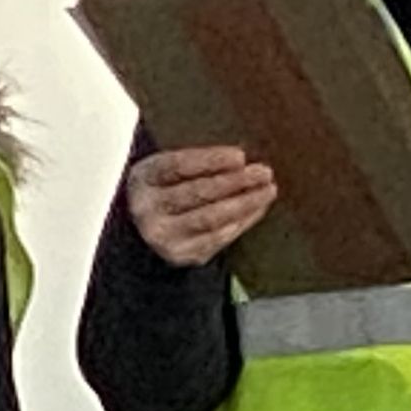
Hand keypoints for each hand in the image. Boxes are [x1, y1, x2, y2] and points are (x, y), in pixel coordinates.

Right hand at [125, 146, 278, 267]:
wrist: (147, 232)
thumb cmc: (167, 190)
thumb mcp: (169, 171)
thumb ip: (197, 164)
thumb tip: (242, 159)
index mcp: (142, 178)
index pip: (178, 166)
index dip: (210, 160)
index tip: (240, 156)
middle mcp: (146, 209)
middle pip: (197, 192)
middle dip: (235, 181)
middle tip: (263, 172)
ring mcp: (163, 235)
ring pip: (210, 217)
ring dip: (245, 202)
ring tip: (268, 190)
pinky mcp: (181, 254)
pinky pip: (218, 237)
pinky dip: (242, 221)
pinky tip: (258, 208)